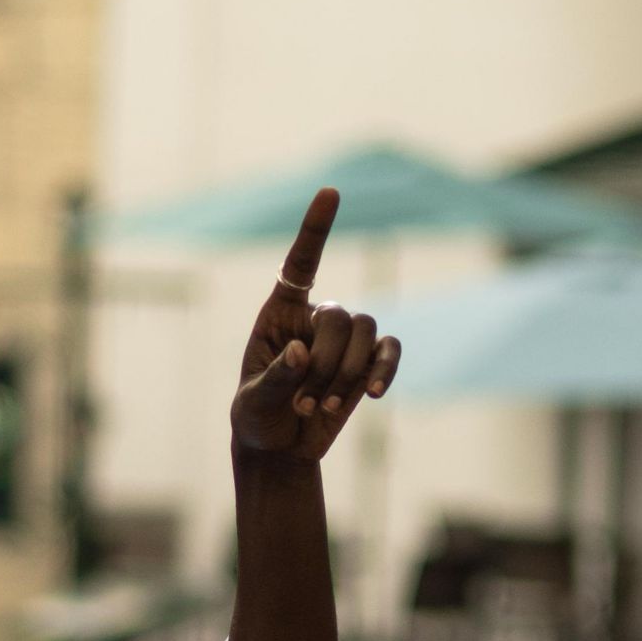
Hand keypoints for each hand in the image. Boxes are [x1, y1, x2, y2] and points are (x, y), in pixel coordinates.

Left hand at [231, 187, 399, 464]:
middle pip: (339, 314)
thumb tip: (298, 353)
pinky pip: (389, 351)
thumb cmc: (256, 418)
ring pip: (366, 330)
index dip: (316, 228)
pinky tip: (376, 395)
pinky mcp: (368, 363)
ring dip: (347, 374)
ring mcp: (344, 339)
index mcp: (278, 313)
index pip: (300, 262)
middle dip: (326, 361)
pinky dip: (385, 370)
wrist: (279, 449)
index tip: (330, 191)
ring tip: (321, 407)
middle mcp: (314, 317)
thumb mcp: (253, 401)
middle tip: (303, 401)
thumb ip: (274, 378)